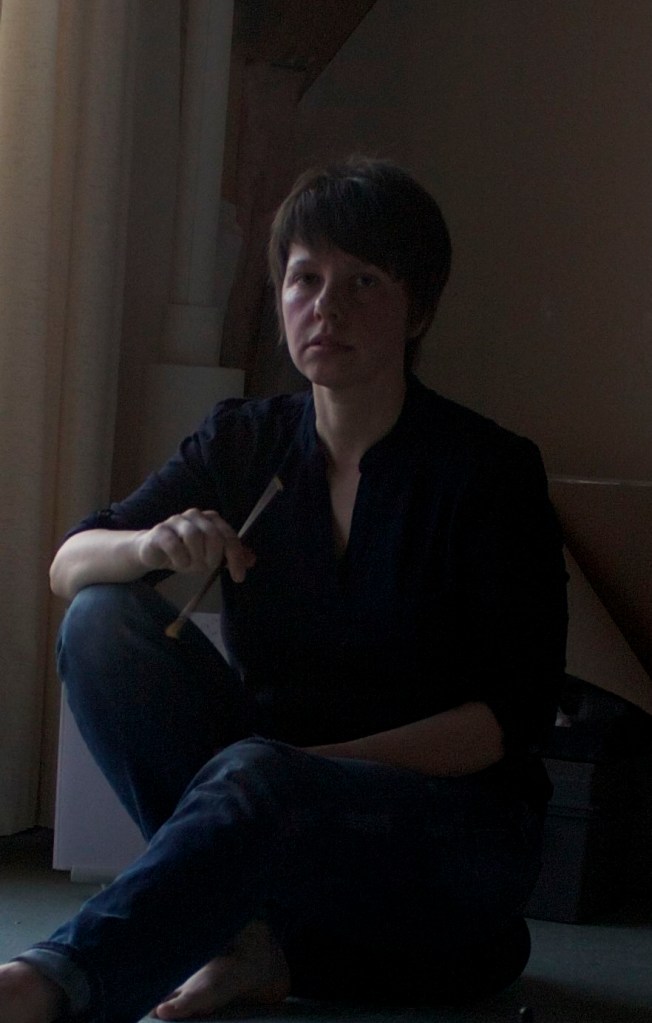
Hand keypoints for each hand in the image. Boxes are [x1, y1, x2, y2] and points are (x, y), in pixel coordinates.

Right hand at [135, 508, 254, 581]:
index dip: (236, 557)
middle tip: (206, 568)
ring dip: (195, 558)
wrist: (153, 551)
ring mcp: (176, 521)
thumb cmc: (185, 552)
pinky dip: (180, 558)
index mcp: (211, 519)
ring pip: (193, 537)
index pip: (229, 536)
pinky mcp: (160, 531)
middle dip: (213, 557)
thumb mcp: (210, 556)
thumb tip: (252, 559)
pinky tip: (178, 564)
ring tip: (190, 565)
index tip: (238, 577)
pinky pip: (174, 544)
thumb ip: (229, 556)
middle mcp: (195, 515)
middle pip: (213, 536)